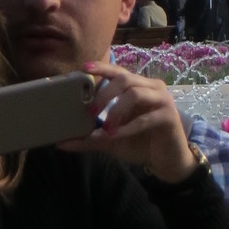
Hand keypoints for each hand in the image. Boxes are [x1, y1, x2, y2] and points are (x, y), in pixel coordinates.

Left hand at [66, 62, 195, 183]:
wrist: (167, 161)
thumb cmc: (139, 144)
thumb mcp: (111, 140)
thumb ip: (90, 139)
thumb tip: (60, 143)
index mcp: (139, 87)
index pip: (119, 72)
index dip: (103, 68)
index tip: (84, 68)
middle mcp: (151, 87)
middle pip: (125, 79)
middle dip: (105, 94)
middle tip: (90, 112)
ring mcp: (162, 100)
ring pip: (135, 93)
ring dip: (116, 110)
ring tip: (106, 129)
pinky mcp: (168, 116)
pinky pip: (145, 118)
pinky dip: (128, 127)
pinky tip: (117, 136)